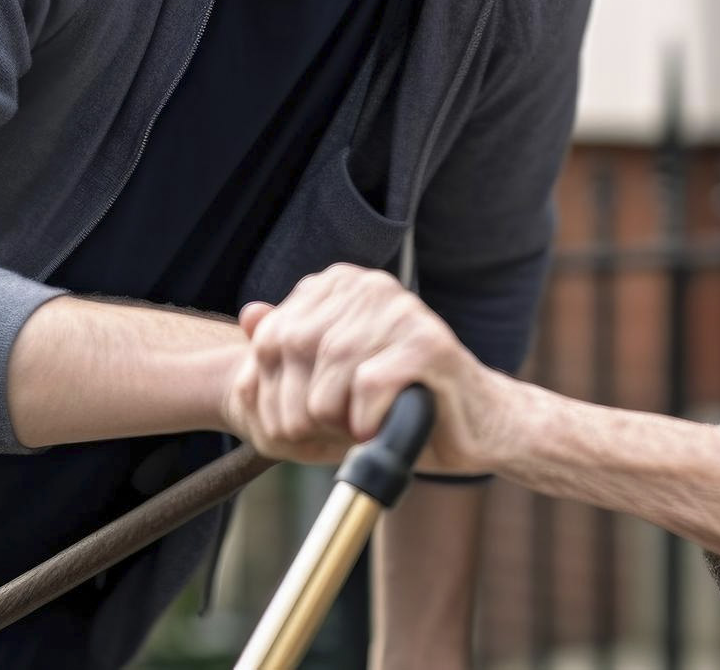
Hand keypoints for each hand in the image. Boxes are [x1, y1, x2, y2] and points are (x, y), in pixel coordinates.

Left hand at [220, 263, 507, 473]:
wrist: (470, 429)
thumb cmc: (394, 405)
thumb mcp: (327, 380)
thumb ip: (286, 349)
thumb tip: (249, 315)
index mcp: (341, 284)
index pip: (271, 336)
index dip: (274, 391)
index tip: (297, 423)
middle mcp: (371, 286)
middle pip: (295, 351)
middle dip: (300, 410)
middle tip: (326, 435)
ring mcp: (403, 310)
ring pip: (329, 369)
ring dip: (336, 419)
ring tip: (357, 431)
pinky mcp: (429, 343)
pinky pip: (369, 384)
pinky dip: (366, 420)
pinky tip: (380, 427)